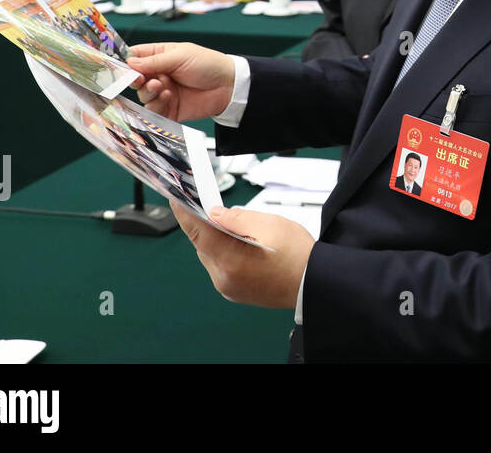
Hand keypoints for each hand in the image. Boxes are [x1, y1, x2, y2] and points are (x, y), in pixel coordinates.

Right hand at [126, 41, 235, 121]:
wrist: (228, 86)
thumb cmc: (208, 64)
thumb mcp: (181, 56)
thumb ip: (155, 61)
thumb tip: (130, 62)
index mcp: (160, 56)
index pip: (136, 57)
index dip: (127, 62)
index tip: (120, 67)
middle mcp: (159, 75)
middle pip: (136, 79)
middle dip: (136, 79)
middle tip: (142, 79)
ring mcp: (163, 92)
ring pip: (143, 95)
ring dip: (148, 91)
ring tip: (161, 86)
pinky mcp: (169, 108)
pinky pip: (154, 110)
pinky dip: (157, 103)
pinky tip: (168, 96)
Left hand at [171, 202, 313, 308]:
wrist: (314, 284)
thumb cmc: (298, 255)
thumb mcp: (271, 224)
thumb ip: (238, 217)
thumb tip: (216, 214)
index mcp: (230, 259)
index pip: (196, 232)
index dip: (184, 213)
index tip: (176, 199)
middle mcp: (223, 278)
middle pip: (203, 244)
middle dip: (208, 226)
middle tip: (217, 209)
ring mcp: (228, 288)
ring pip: (212, 256)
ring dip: (219, 241)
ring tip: (241, 231)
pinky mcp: (235, 292)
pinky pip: (221, 268)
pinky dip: (226, 254)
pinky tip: (244, 247)